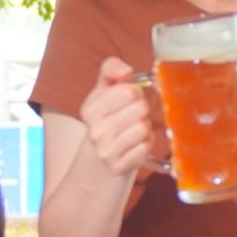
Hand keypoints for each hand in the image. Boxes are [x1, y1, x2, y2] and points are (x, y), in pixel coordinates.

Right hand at [77, 56, 154, 176]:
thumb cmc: (106, 118)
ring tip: (134, 129)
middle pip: (140, 108)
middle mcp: (95, 131)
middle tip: (134, 115)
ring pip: (143, 128)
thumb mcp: (103, 91)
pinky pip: (145, 147)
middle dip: (143, 109)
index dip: (135, 92)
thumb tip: (126, 71)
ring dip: (146, 127)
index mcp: (90, 109)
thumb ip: (111, 70)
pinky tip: (135, 144)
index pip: (128, 91)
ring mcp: (106, 151)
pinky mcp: (118, 166)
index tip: (130, 98)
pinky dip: (146, 143)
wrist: (97, 160)